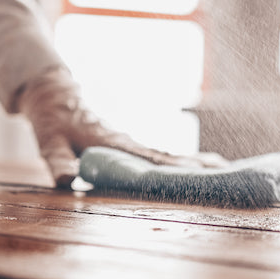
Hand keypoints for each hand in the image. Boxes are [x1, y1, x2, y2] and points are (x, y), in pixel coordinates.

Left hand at [17, 67, 226, 187]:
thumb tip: (66, 181)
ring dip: (195, 164)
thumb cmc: (52, 122)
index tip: (200, 175)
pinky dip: (180, 162)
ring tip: (225, 170)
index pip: (150, 160)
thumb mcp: (50, 143)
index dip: (175, 169)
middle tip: (229, 173)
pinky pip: (159, 156)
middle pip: (169, 158)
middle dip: (197, 167)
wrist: (54, 97)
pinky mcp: (129, 146)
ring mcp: (131, 145)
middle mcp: (129, 144)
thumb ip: (58, 162)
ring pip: (168, 156)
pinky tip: (197, 168)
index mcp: (115, 144)